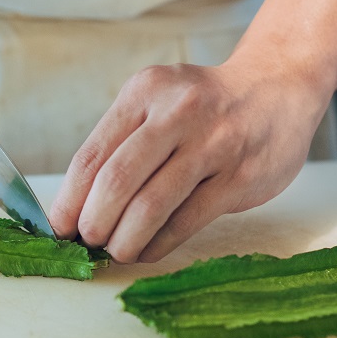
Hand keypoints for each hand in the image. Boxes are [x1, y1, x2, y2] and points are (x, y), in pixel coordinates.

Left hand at [50, 61, 330, 262]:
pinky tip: (147, 250)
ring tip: (116, 251)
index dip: (69, 199)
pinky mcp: (239, 176)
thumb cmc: (203, 104)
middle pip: (116, 181)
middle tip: (88, 242)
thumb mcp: (157, 100)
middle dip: (93, 222)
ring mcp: (212, 144)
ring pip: (151, 206)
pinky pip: (186, 221)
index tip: (59, 227)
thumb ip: (121, 143)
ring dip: (124, 239)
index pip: (92, 155)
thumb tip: (79, 205)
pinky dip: (158, 244)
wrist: (277, 86)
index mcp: (144, 92)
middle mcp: (176, 113)